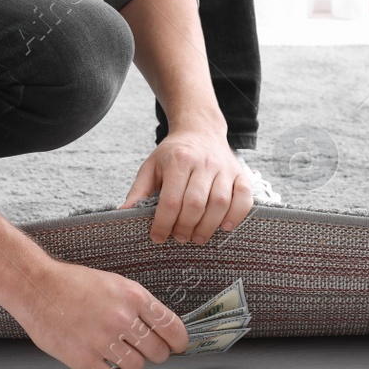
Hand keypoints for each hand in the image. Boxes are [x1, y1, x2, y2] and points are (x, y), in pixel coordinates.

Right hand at [9, 260, 188, 368]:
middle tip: (144, 350)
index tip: (177, 346)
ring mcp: (102, 340)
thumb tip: (162, 329)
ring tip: (118, 352)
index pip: (172, 327)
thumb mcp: (115, 283)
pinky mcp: (83, 358)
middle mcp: (121, 318)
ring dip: (131, 363)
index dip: (179, 342)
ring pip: (137, 367)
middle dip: (155, 354)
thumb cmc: (74, 284)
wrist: (37, 287)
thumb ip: (139, 305)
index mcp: (133, 296)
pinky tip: (109, 368)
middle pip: (158, 352)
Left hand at [118, 130, 253, 244]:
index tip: (158, 237)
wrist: (200, 130)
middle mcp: (203, 162)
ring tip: (197, 238)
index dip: (163, 223)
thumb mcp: (151, 166)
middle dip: (185, 227)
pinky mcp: (241, 174)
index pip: (170, 199)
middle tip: (179, 238)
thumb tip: (123, 213)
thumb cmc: (173, 154)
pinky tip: (224, 227)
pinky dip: (236, 215)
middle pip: (195, 203)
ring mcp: (225, 168)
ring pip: (220, 203)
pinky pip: (245, 198)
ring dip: (208, 227)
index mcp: (178, 160)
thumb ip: (138, 191)